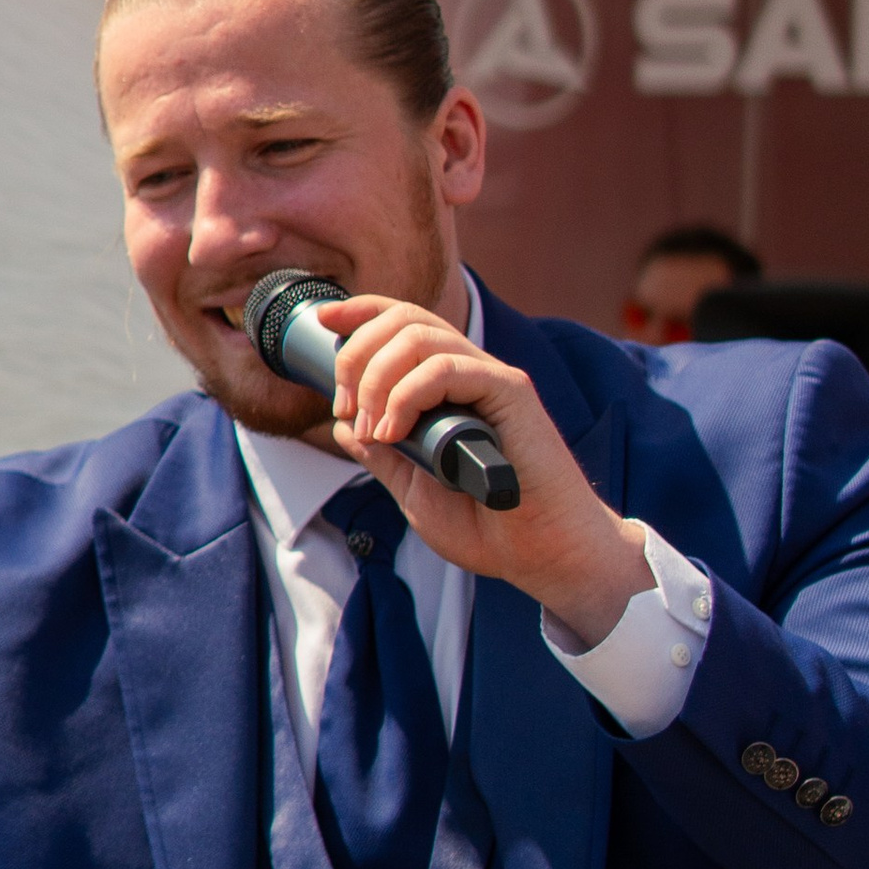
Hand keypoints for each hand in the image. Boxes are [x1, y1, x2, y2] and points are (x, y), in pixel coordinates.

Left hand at [316, 295, 650, 644]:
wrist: (542, 556)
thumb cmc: (490, 528)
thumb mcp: (415, 490)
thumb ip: (383, 455)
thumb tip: (345, 426)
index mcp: (449, 388)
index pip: (403, 323)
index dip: (362, 313)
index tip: (325, 324)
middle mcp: (470, 373)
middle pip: (404, 320)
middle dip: (358, 354)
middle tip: (347, 407)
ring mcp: (491, 379)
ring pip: (420, 337)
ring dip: (378, 378)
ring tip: (374, 428)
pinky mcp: (511, 392)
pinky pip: (447, 369)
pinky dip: (408, 394)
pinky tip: (395, 431)